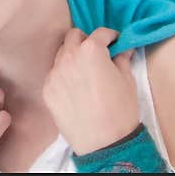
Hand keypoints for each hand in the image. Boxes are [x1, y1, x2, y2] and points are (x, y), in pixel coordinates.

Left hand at [42, 27, 138, 154]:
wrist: (103, 143)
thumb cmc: (120, 110)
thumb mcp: (127, 80)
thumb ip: (122, 59)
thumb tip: (123, 50)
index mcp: (91, 50)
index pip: (100, 32)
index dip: (110, 36)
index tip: (114, 42)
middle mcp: (69, 57)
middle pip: (73, 36)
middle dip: (86, 40)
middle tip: (96, 52)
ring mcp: (54, 73)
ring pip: (61, 54)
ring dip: (72, 56)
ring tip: (83, 70)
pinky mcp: (47, 89)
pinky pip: (54, 74)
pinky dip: (63, 74)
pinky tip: (74, 87)